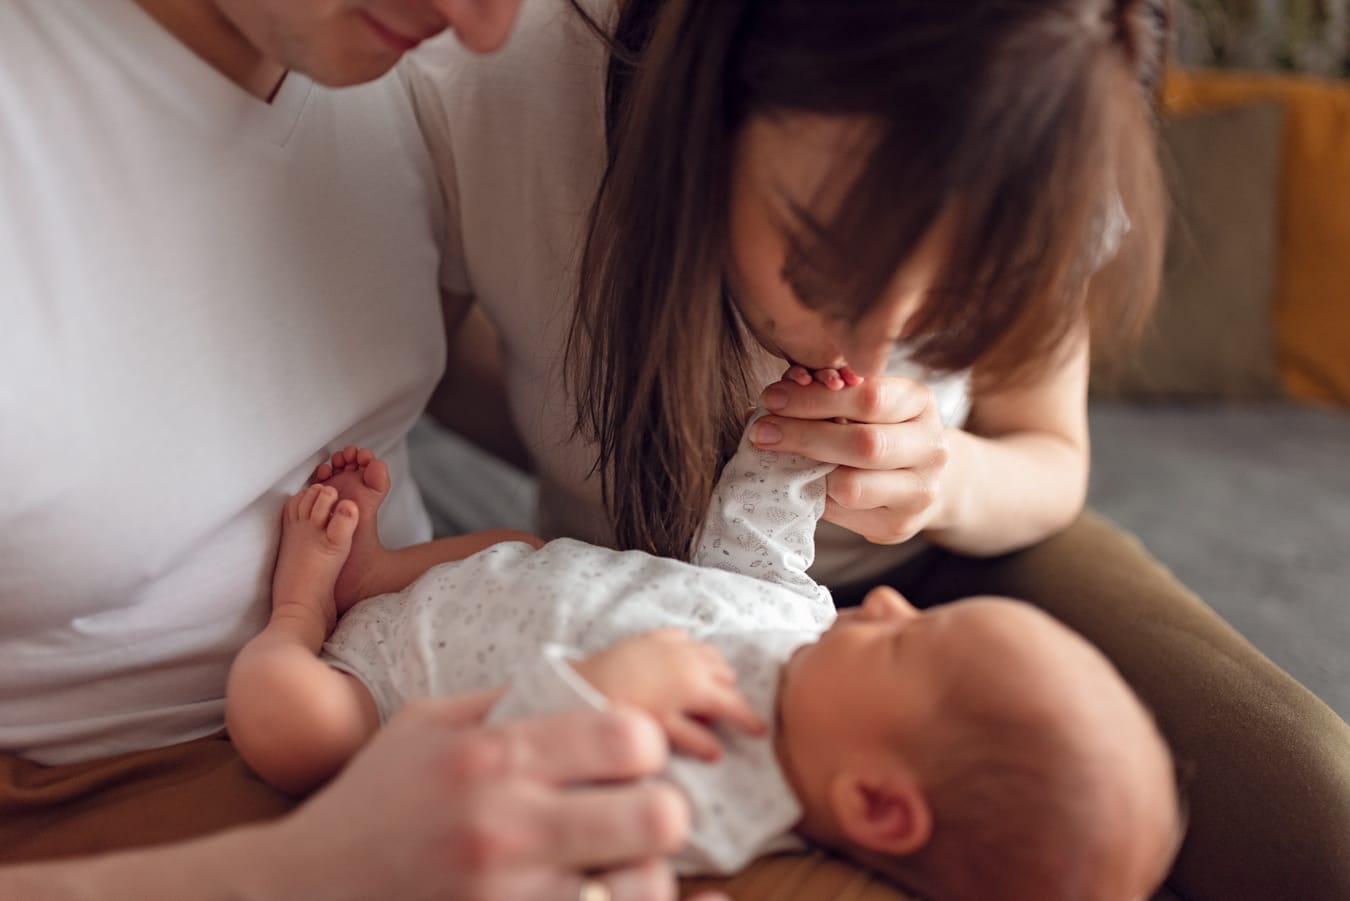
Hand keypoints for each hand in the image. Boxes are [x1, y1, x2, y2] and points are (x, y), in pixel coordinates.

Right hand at [271, 695, 697, 900]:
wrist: (298, 894)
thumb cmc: (370, 804)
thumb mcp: (425, 725)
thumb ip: (508, 700)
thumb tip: (585, 681)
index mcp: (492, 756)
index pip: (630, 738)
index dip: (645, 746)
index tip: (628, 759)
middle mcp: (507, 827)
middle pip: (658, 818)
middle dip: (662, 814)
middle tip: (640, 816)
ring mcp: (508, 897)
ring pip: (642, 889)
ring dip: (640, 876)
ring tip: (612, 865)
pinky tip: (603, 892)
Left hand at [572, 629, 766, 760]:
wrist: (588, 680)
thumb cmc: (625, 710)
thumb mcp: (661, 731)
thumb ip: (694, 740)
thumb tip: (719, 752)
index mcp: (698, 687)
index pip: (734, 705)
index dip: (750, 719)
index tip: (760, 731)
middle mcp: (693, 660)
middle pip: (727, 676)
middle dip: (730, 694)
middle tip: (725, 713)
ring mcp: (675, 644)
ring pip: (711, 653)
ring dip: (716, 670)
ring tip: (708, 686)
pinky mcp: (656, 635)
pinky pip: (686, 638)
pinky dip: (692, 650)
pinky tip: (684, 660)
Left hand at [752, 368, 950, 544]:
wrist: (920, 477)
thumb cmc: (880, 428)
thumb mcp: (863, 403)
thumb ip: (825, 397)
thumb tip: (765, 404)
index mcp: (920, 403)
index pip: (869, 397)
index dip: (816, 398)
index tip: (773, 397)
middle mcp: (931, 447)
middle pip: (864, 444)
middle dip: (804, 436)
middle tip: (762, 432)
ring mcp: (919, 491)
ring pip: (852, 486)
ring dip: (804, 471)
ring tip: (774, 459)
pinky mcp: (898, 525)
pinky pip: (842, 513)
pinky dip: (813, 497)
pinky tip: (797, 483)